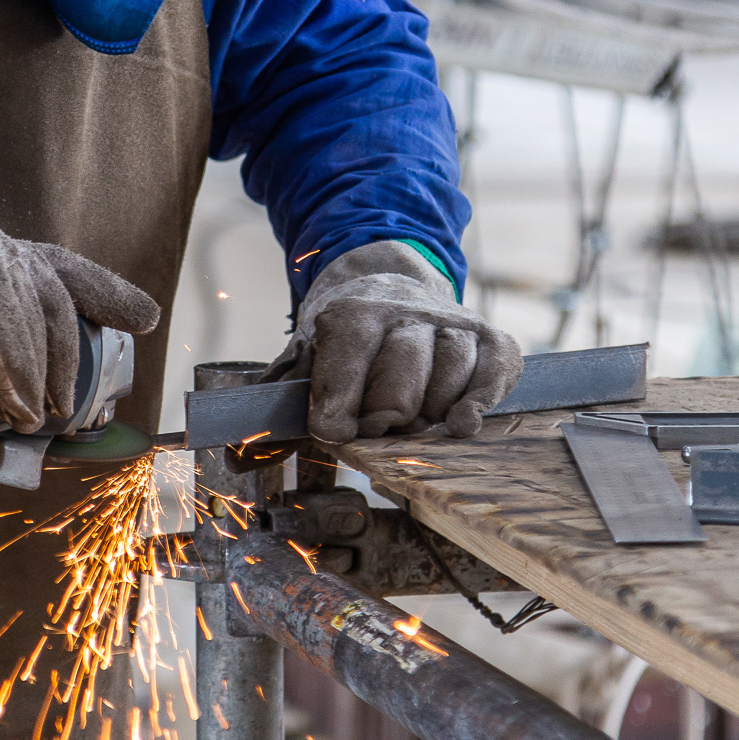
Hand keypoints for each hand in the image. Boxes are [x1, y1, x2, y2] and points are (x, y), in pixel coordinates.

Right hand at [0, 177, 158, 435]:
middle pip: (59, 303)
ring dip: (41, 377)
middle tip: (69, 413)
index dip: (107, 295)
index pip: (64, 271)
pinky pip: (2, 325)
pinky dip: (13, 371)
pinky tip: (13, 403)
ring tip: (32, 419)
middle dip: (73, 365)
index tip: (143, 319)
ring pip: (37, 314)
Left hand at [264, 241, 521, 441]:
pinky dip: (482, 401)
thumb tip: (243, 452)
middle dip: (384, 420)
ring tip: (414, 422)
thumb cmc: (346, 341)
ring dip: (430, 416)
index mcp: (351, 315)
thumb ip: (281, 404)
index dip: (337, 415)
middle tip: (378, 427)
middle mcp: (404, 312)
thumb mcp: (305, 358)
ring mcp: (450, 322)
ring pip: (449, 381)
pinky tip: (463, 423)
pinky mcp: (489, 337)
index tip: (334, 431)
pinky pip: (495, 371)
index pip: (346, 370)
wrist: (391, 286)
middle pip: (400, 386)